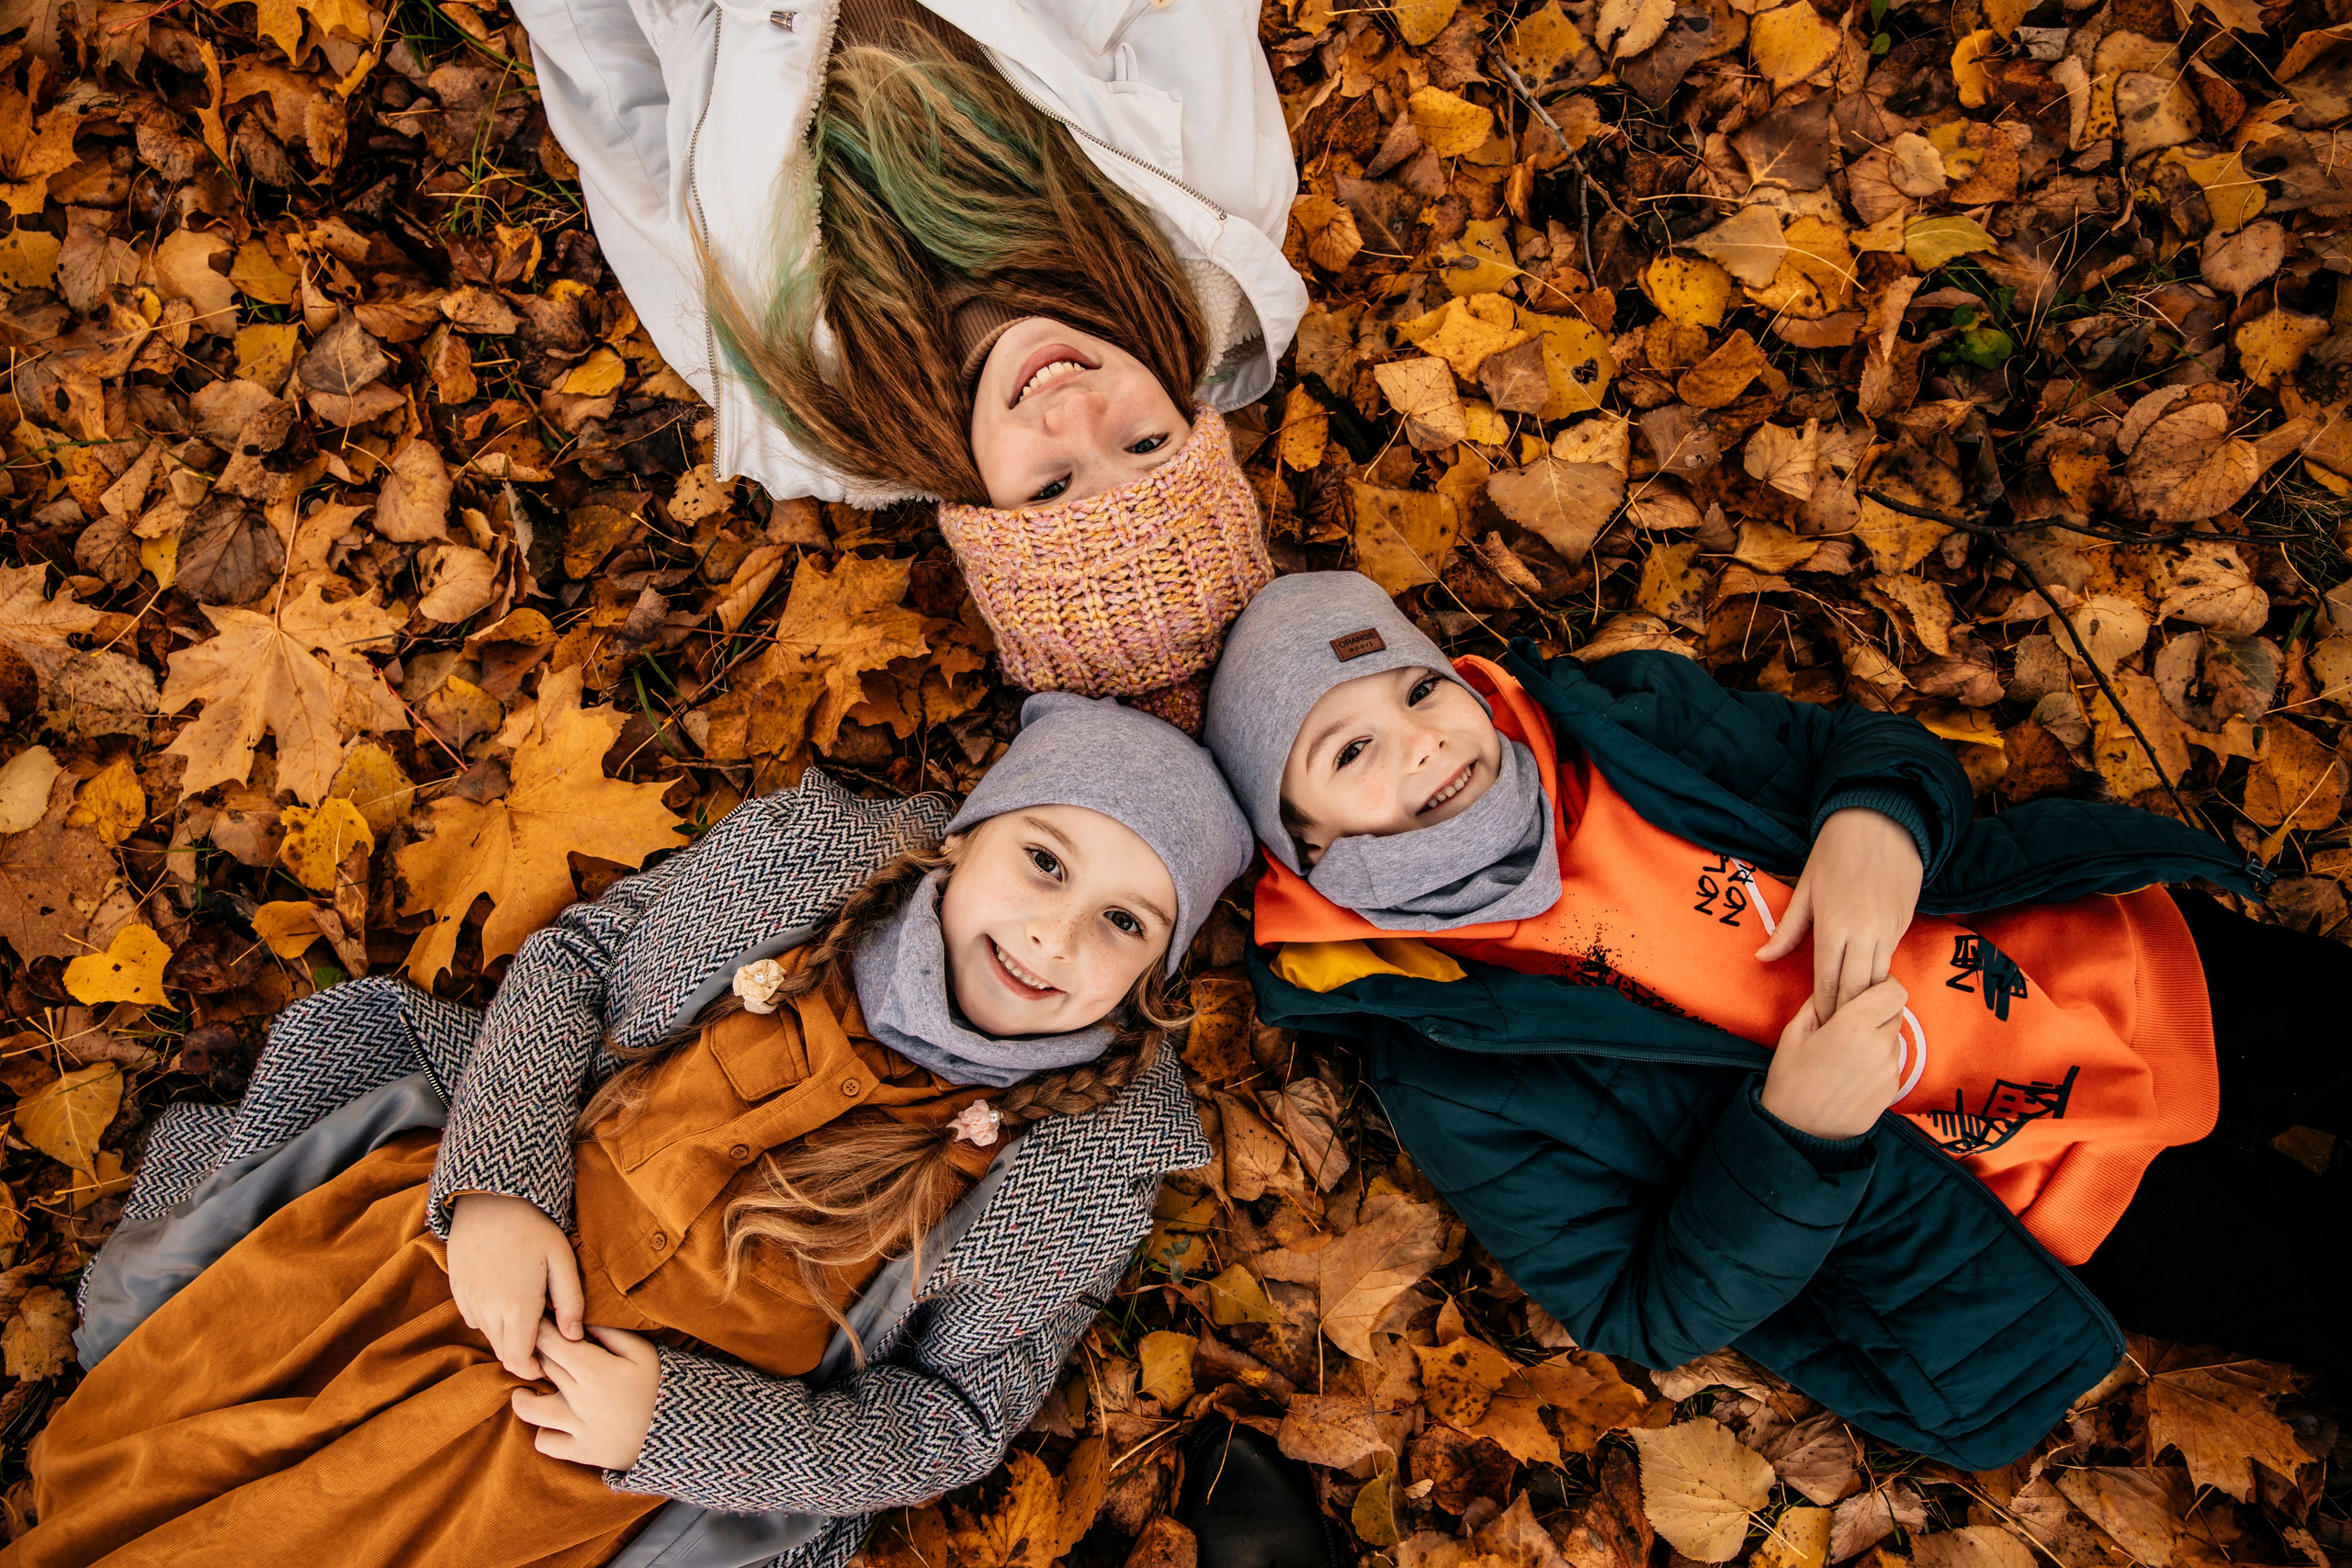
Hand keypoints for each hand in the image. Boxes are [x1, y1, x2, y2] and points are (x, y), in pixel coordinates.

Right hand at [447, 1192, 584, 1378]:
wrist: (488, 1197)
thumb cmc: (532, 1226)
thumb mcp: (561, 1260)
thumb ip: (570, 1302)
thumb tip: (574, 1336)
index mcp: (517, 1308)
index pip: (520, 1360)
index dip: (534, 1369)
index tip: (549, 1362)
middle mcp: (488, 1311)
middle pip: (504, 1353)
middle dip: (524, 1354)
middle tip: (545, 1339)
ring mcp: (469, 1301)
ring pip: (488, 1337)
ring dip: (507, 1336)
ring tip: (529, 1316)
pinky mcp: (457, 1290)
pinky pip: (474, 1318)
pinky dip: (490, 1320)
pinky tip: (508, 1299)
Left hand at [512, 1322, 661, 1470]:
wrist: (682, 1434)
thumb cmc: (663, 1385)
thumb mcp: (645, 1352)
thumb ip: (611, 1334)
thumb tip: (581, 1321)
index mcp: (595, 1369)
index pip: (550, 1342)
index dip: (538, 1329)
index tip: (538, 1323)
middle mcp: (579, 1398)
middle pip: (539, 1368)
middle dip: (531, 1354)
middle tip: (533, 1348)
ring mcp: (578, 1427)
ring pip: (529, 1410)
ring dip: (523, 1397)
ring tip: (527, 1390)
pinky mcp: (582, 1452)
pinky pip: (545, 1443)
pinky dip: (545, 1432)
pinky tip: (553, 1422)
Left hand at [1755, 807, 1923, 1024]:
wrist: (1882, 820)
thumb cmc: (1835, 852)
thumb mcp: (1805, 890)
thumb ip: (1787, 930)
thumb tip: (1761, 957)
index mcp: (1835, 926)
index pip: (1827, 980)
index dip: (1823, 1004)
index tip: (1818, 1021)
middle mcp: (1865, 932)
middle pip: (1856, 987)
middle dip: (1845, 1009)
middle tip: (1836, 1027)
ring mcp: (1890, 928)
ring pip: (1880, 977)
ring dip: (1866, 995)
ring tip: (1854, 1012)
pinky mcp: (1906, 922)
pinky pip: (1892, 957)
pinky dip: (1881, 973)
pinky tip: (1871, 982)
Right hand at [1759, 976, 1907, 1139]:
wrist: (1800, 1132)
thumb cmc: (1791, 1081)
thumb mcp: (1794, 1034)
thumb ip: (1817, 1005)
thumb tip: (1832, 989)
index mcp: (1854, 1024)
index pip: (1894, 991)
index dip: (1884, 986)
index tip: (1868, 989)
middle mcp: (1879, 1044)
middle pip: (1896, 1012)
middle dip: (1878, 1011)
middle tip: (1852, 1021)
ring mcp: (1889, 1069)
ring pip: (1894, 1038)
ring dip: (1878, 1036)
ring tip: (1849, 1051)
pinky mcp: (1893, 1089)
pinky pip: (1892, 1062)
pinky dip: (1878, 1060)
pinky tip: (1853, 1071)